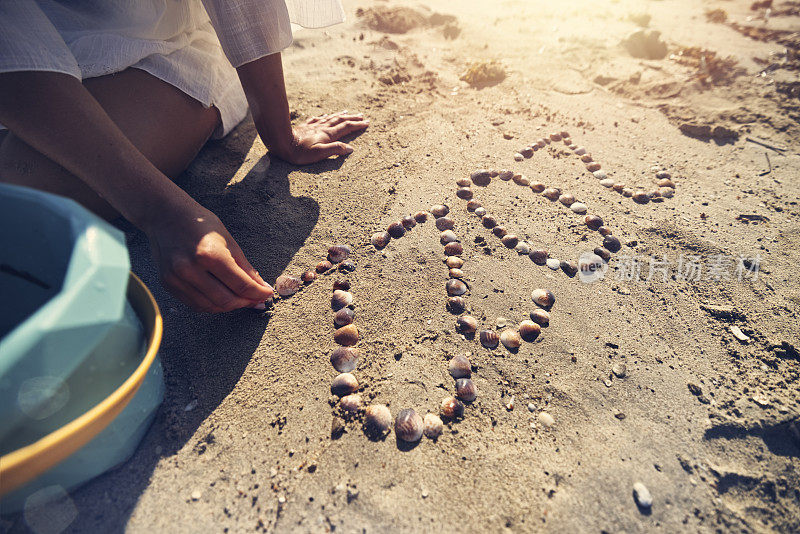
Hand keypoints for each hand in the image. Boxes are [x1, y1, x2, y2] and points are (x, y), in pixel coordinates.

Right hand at [145, 200, 273, 312]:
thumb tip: (261, 287)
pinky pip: (195, 304)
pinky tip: (222, 298)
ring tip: (240, 299)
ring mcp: (176, 279)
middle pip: (226, 300)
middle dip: (245, 302)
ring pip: (210, 306)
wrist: (165, 216)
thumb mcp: (228, 241)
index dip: (258, 293)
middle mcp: (190, 269)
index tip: (267, 294)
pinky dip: (212, 305)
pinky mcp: (168, 284)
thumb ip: (245, 268)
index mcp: (210, 255)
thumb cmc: (200, 224)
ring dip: (229, 306)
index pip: (241, 285)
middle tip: (256, 299)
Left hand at [272, 111, 368, 164]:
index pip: (346, 128)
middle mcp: (322, 128)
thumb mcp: (320, 154)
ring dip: (341, 115)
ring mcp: (314, 126)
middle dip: (352, 119)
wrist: (282, 143)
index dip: (357, 125)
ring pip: (331, 118)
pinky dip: (325, 116)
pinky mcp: (305, 126)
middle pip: (340, 121)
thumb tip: (350, 148)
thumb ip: (336, 150)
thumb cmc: (300, 152)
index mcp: (328, 135)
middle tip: (362, 116)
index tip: (367, 122)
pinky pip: (318, 119)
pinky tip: (326, 115)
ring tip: (348, 112)